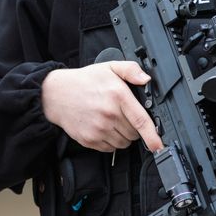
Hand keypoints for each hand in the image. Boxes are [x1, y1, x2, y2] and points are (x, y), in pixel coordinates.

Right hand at [41, 61, 163, 152]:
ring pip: (124, 143)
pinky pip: (110, 148)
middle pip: (134, 133)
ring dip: (124, 136)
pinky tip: (104, 128)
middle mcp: (109, 115)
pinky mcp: (90, 140)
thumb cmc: (85, 81)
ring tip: (113, 120)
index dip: (153, 136)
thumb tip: (146, 79)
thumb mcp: (109, 67)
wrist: (56, 94)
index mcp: (118, 96)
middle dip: (135, 127)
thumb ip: (131, 70)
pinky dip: (111, 141)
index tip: (159, 144)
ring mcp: (98, 129)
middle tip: (124, 115)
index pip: (141, 120)